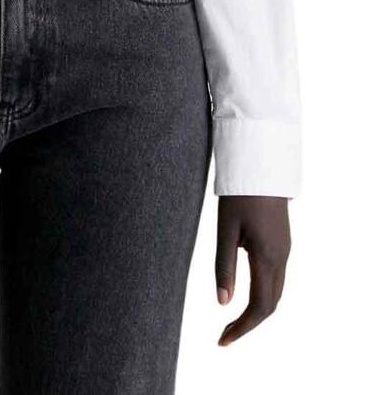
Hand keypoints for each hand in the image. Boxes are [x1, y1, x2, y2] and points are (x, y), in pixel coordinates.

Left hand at [215, 196, 290, 346]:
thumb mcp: (225, 229)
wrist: (260, 165)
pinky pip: (276, 278)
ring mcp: (284, 250)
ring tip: (231, 321)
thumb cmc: (238, 194)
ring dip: (256, 310)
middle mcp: (281, 258)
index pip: (260, 307)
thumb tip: (222, 303)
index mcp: (268, 257)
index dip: (242, 328)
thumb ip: (223, 266)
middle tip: (223, 335)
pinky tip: (244, 295)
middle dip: (248, 324)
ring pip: (276, 292)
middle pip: (271, 304)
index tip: (222, 340)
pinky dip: (262, 294)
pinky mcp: (281, 243)